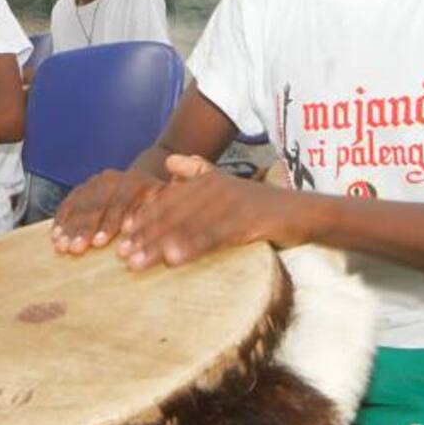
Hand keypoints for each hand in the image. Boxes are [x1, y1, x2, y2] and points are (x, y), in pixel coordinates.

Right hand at [52, 167, 165, 254]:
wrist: (146, 185)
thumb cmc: (161, 206)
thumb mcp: (169, 207)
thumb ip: (160, 219)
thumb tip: (150, 234)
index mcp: (139, 182)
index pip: (123, 199)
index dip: (111, 221)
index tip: (102, 242)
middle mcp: (115, 179)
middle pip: (98, 202)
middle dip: (86, 227)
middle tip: (78, 248)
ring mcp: (97, 182)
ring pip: (81, 203)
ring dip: (71, 226)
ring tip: (62, 246)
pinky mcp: (84, 188)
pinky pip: (69, 202)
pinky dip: (61, 219)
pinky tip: (55, 235)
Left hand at [116, 154, 304, 269]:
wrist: (300, 212)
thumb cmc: (259, 204)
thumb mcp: (225, 182)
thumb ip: (197, 171)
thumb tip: (169, 161)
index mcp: (206, 179)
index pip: (167, 200)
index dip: (144, 218)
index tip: (123, 236)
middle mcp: (214, 187)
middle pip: (172, 213)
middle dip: (145, 235)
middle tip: (123, 256)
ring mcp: (230, 202)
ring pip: (187, 226)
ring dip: (160, 245)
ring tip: (138, 263)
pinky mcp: (246, 220)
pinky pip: (213, 236)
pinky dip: (192, 247)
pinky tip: (174, 260)